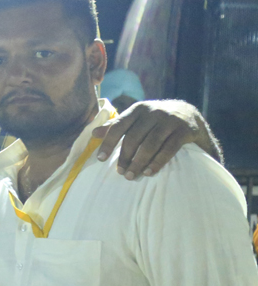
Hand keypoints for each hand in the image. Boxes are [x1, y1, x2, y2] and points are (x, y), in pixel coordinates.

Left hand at [93, 100, 215, 179]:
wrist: (191, 115)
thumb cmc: (157, 120)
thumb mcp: (138, 118)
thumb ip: (118, 125)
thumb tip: (94, 133)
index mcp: (138, 109)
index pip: (119, 126)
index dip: (108, 143)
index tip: (100, 159)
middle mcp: (153, 112)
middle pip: (134, 137)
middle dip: (125, 157)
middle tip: (121, 173)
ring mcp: (170, 120)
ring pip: (150, 144)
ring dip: (139, 162)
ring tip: (132, 176)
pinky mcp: (184, 130)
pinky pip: (169, 148)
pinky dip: (157, 162)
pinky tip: (149, 172)